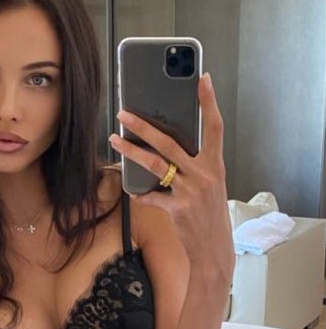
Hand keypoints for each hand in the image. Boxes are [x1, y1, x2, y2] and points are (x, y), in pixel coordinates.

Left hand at [110, 73, 233, 283]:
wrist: (213, 249)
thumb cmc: (209, 214)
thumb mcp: (209, 185)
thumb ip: (193, 165)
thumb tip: (166, 147)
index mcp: (215, 164)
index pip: (214, 126)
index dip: (209, 102)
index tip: (202, 79)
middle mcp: (205, 174)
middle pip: (170, 142)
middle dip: (144, 125)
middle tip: (124, 113)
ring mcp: (191, 191)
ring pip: (155, 163)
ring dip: (131, 151)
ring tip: (114, 140)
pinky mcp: (178, 209)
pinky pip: (151, 195)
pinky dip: (139, 192)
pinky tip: (132, 190)